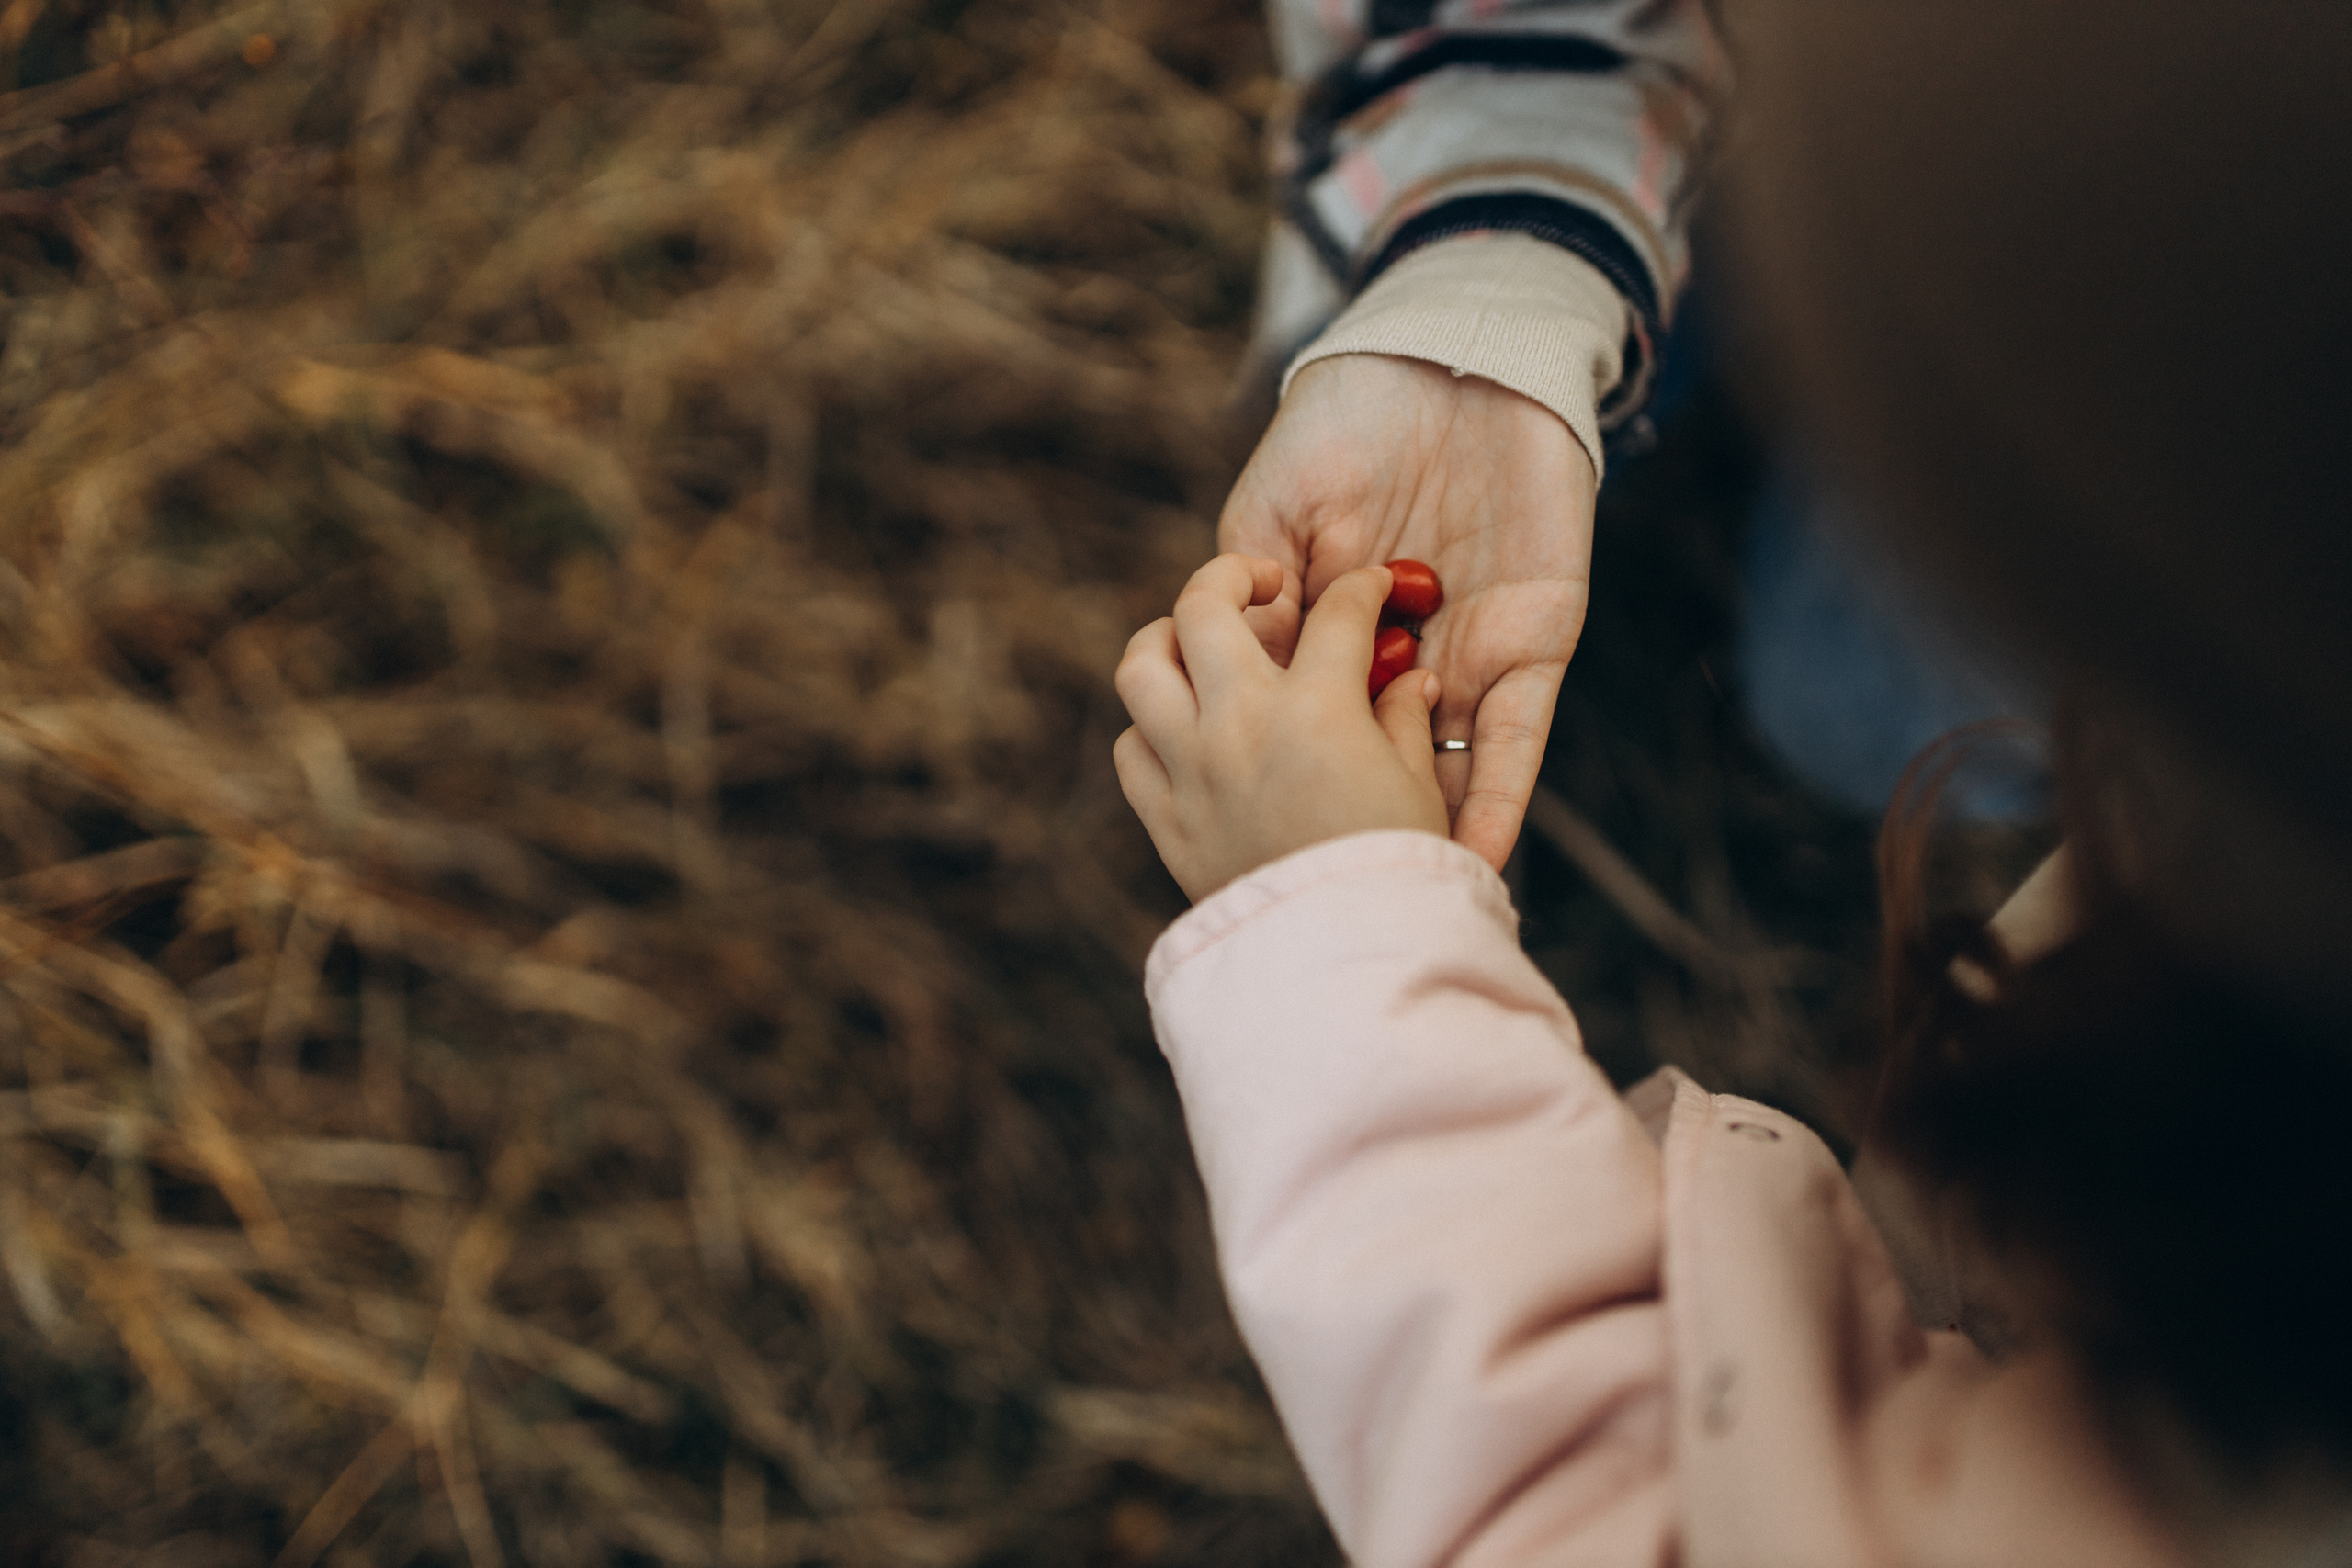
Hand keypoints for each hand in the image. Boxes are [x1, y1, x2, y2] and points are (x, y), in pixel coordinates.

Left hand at [1114, 555, 1449, 901]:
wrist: (1344, 964)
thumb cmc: (1398, 875)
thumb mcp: (1418, 787)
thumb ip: (1405, 720)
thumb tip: (1410, 679)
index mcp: (1319, 708)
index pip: (1339, 613)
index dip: (1363, 590)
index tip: (1372, 588)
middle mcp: (1242, 723)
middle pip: (1203, 605)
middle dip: (1232, 575)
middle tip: (1259, 584)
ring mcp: (1193, 768)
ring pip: (1142, 666)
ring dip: (1165, 639)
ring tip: (1195, 642)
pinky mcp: (1167, 820)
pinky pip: (1131, 749)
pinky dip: (1150, 727)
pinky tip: (1183, 729)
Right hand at [1219, 354, 1596, 868]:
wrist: (1448, 354)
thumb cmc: (1345, 422)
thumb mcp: (1273, 509)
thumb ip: (1255, 593)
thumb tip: (1249, 674)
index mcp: (1328, 631)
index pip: (1302, 722)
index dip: (1279, 779)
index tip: (1259, 849)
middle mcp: (1398, 660)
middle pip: (1375, 764)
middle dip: (1359, 831)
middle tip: (1333, 902)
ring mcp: (1466, 658)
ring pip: (1447, 771)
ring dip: (1431, 839)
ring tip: (1409, 911)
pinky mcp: (1533, 644)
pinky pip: (1517, 736)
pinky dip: (1502, 794)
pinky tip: (1484, 852)